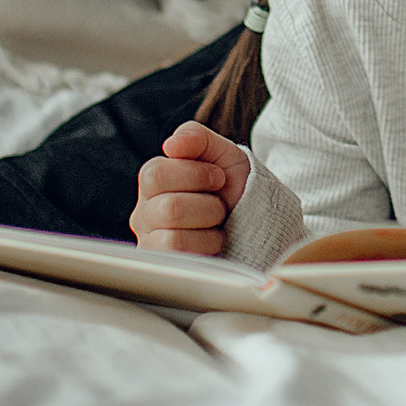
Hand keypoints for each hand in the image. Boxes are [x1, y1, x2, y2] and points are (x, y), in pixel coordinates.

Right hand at [131, 121, 251, 254]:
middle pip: (168, 209)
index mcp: (154, 182)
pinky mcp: (165, 267)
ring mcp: (151, 243)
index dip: (196, 174)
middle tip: (220, 205)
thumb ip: (197, 138)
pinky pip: (180, 260)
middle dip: (208, 205)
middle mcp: (145, 213)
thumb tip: (171, 144)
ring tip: (217, 225)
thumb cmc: (236, 188)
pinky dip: (207, 247)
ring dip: (209, 229)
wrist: (260, 221)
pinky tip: (213, 242)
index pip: (155, 174)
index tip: (219, 178)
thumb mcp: (223, 155)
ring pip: (173, 238)